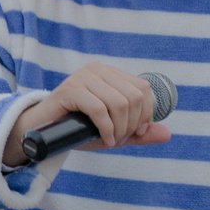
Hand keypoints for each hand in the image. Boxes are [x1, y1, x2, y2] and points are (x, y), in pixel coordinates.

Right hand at [3, 62, 171, 160]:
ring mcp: (83, 77)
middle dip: (132, 124)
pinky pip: (99, 109)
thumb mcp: (113, 131)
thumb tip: (167, 133)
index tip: (137, 132)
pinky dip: (106, 129)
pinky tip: (104, 140)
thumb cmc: (77, 128)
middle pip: (133, 97)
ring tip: (110, 140)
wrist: (42, 131)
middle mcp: (98, 70)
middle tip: (120, 139)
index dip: (146, 113)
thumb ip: (138, 132)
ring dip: (119, 129)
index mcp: (111, 74)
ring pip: (119, 103)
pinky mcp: (70, 89)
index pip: (143, 88)